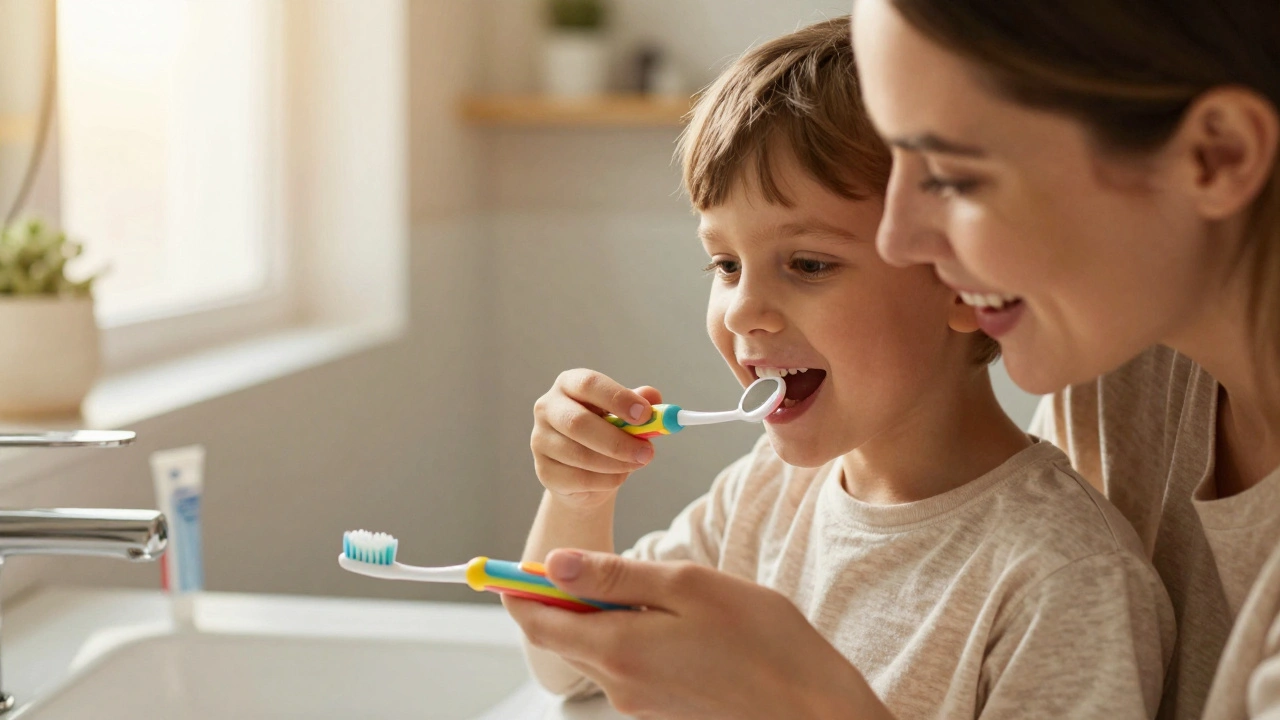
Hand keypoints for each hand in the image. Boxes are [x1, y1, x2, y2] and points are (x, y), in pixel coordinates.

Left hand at [505, 550, 892, 719]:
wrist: (810, 706)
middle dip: (559, 597)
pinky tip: (674, 620)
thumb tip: (554, 564)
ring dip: (603, 613)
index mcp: (617, 649)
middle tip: (585, 561)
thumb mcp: (687, 586)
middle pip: (561, 635)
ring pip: (594, 646)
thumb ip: (615, 575)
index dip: (516, 588)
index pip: (537, 620)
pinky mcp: (658, 706)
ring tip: (654, 587)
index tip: (504, 565)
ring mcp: (637, 700)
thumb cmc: (762, 639)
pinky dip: (629, 633)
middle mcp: (617, 683)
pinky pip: (624, 662)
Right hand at [531, 369, 662, 508]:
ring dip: (616, 463)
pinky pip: (579, 479)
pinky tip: (619, 476)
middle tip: (648, 452)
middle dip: (617, 440)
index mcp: (569, 384)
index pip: (588, 384)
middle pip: (578, 422)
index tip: (645, 414)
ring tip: (638, 462)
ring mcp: (540, 440)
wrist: (586, 474)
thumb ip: (640, 404)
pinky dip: (606, 480)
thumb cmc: (606, 434)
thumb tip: (653, 397)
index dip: (617, 398)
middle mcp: (548, 407)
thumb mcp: (625, 416)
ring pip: (580, 455)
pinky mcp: (543, 470)